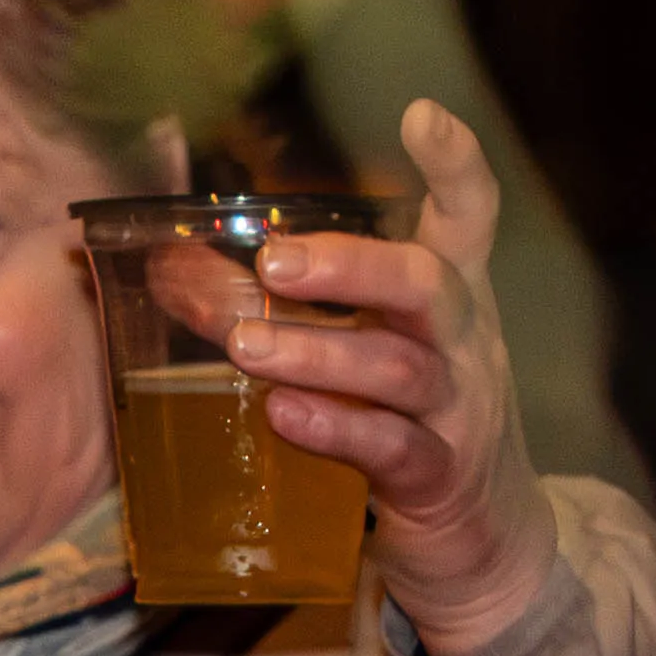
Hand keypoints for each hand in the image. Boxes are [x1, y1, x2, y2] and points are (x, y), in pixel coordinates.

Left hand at [228, 97, 548, 649]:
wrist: (487, 540)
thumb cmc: (410, 420)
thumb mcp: (366, 350)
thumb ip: (279, 306)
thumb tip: (168, 265)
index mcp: (451, 297)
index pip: (470, 217)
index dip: (456, 166)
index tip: (424, 115)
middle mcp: (465, 343)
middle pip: (429, 285)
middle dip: (353, 266)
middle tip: (274, 261)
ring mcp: (459, 413)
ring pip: (400, 370)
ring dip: (321, 354)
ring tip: (247, 347)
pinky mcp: (441, 480)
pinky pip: (393, 450)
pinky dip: (336, 429)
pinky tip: (284, 416)